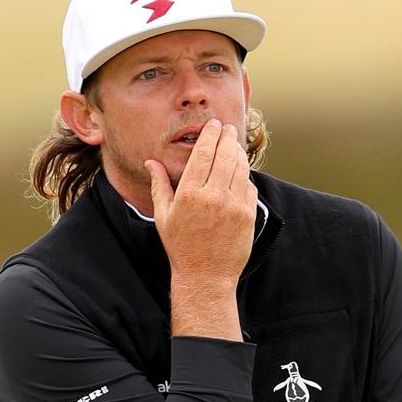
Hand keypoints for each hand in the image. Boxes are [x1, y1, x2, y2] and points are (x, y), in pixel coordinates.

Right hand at [145, 118, 257, 287]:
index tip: (213, 125)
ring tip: (235, 144)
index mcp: (190, 194)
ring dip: (239, 152)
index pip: (204, 153)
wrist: (206, 276)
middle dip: (228, 137)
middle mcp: (214, 196)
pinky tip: (241, 170)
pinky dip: (245, 175)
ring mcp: (234, 205)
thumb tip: (151, 162)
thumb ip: (159, 185)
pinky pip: (249, 186)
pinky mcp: (249, 215)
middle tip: (228, 128)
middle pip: (225, 155)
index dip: (210, 135)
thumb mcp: (163, 216)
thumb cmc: (181, 247)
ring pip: (241, 168)